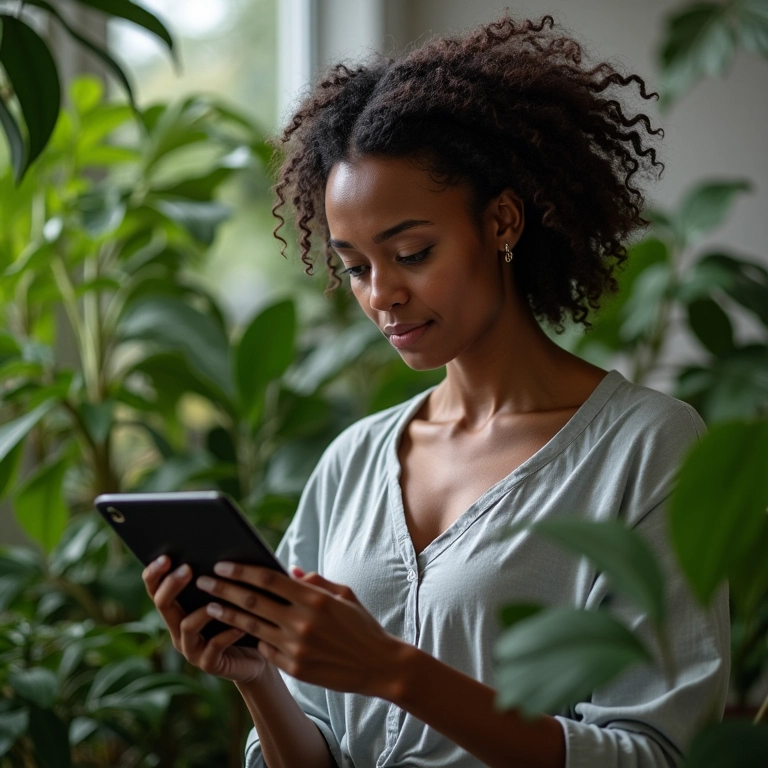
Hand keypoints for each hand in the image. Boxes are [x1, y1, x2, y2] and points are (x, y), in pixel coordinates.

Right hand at [142, 555, 268, 683]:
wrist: (259, 655)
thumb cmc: (244, 617)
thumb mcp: (230, 595)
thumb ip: (220, 577)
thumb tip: (220, 546)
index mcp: (179, 610)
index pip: (157, 589)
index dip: (155, 574)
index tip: (165, 557)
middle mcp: (179, 630)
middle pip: (164, 604)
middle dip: (172, 584)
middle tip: (187, 568)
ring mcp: (192, 649)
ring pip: (186, 626)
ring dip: (201, 610)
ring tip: (216, 598)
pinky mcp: (209, 664)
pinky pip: (214, 647)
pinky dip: (227, 634)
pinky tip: (240, 625)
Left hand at [196, 562, 405, 697]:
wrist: (380, 666)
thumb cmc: (362, 625)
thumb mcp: (344, 595)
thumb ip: (315, 581)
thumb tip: (290, 570)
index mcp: (314, 599)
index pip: (269, 580)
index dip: (242, 570)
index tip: (222, 564)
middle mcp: (302, 622)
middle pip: (253, 601)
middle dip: (224, 589)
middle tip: (204, 580)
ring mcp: (296, 647)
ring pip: (252, 627)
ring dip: (227, 614)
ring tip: (210, 604)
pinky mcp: (295, 668)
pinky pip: (266, 649)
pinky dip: (250, 638)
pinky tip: (234, 629)